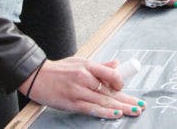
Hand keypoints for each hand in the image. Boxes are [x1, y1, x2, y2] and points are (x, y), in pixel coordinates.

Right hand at [18, 57, 146, 118]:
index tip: (125, 86)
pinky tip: (115, 115)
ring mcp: (78, 92)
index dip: (120, 81)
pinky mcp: (71, 103)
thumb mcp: (80, 62)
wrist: (36, 77)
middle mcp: (84, 78)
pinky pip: (91, 109)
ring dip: (120, 108)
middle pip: (110, 91)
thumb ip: (99, 66)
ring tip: (133, 111)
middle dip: (127, 99)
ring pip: (103, 102)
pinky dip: (104, 113)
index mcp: (88, 66)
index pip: (110, 73)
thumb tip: (117, 65)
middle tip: (141, 105)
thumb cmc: (60, 69)